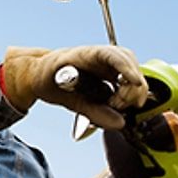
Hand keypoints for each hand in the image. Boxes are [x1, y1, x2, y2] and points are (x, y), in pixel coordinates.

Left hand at [2, 44, 147, 129]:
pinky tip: (115, 107)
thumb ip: (90, 111)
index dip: (126, 68)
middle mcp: (101, 57)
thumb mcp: (62, 97)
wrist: (41, 75)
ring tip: (113, 107)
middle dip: (130, 88)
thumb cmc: (46, 79)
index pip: (111, 55)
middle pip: (129, 65)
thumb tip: (119, 123)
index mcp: (83, 54)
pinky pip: (128, 86)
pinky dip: (127, 98)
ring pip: (132, 76)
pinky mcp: (112, 76)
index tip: (135, 82)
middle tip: (116, 107)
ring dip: (130, 95)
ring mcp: (108, 65)